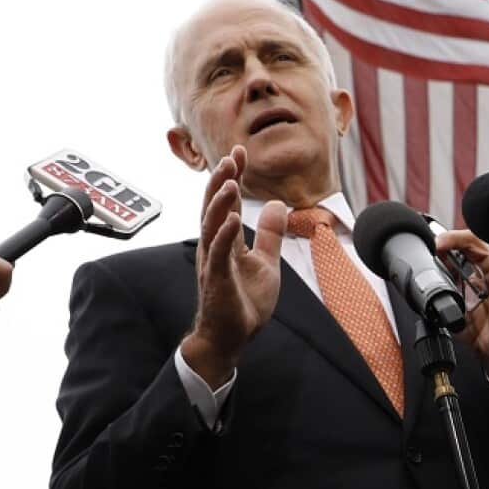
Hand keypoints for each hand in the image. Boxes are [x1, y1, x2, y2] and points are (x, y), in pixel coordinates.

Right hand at [180, 146, 285, 386]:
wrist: (233, 337)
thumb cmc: (244, 301)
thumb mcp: (266, 262)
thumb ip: (269, 234)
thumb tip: (277, 204)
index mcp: (226, 240)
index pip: (227, 202)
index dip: (233, 176)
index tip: (240, 151)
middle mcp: (214, 246)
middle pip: (215, 206)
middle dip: (222, 180)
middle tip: (231, 155)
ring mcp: (213, 263)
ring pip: (212, 225)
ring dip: (220, 201)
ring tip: (230, 178)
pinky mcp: (216, 280)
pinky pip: (218, 254)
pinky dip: (225, 235)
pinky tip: (233, 218)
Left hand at [434, 230, 488, 384]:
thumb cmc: (484, 332)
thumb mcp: (457, 308)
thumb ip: (446, 290)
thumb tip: (428, 279)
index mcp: (483, 271)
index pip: (467, 244)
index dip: (450, 240)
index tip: (435, 246)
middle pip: (482, 241)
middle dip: (460, 238)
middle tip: (441, 243)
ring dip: (488, 240)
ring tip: (467, 241)